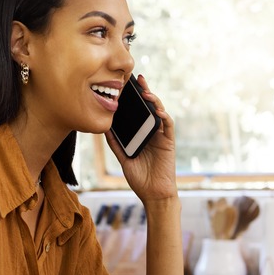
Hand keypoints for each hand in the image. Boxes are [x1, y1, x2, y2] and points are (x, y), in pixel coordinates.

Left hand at [106, 75, 177, 202]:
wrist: (153, 194)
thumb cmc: (139, 178)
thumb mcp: (123, 158)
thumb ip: (115, 143)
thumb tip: (104, 128)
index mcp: (141, 134)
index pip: (138, 113)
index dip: (133, 99)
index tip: (124, 87)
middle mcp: (152, 132)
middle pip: (149, 108)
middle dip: (145, 92)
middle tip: (137, 79)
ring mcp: (161, 136)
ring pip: (159, 112)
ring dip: (154, 100)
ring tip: (145, 91)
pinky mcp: (169, 142)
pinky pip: (168, 125)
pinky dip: (163, 116)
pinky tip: (157, 109)